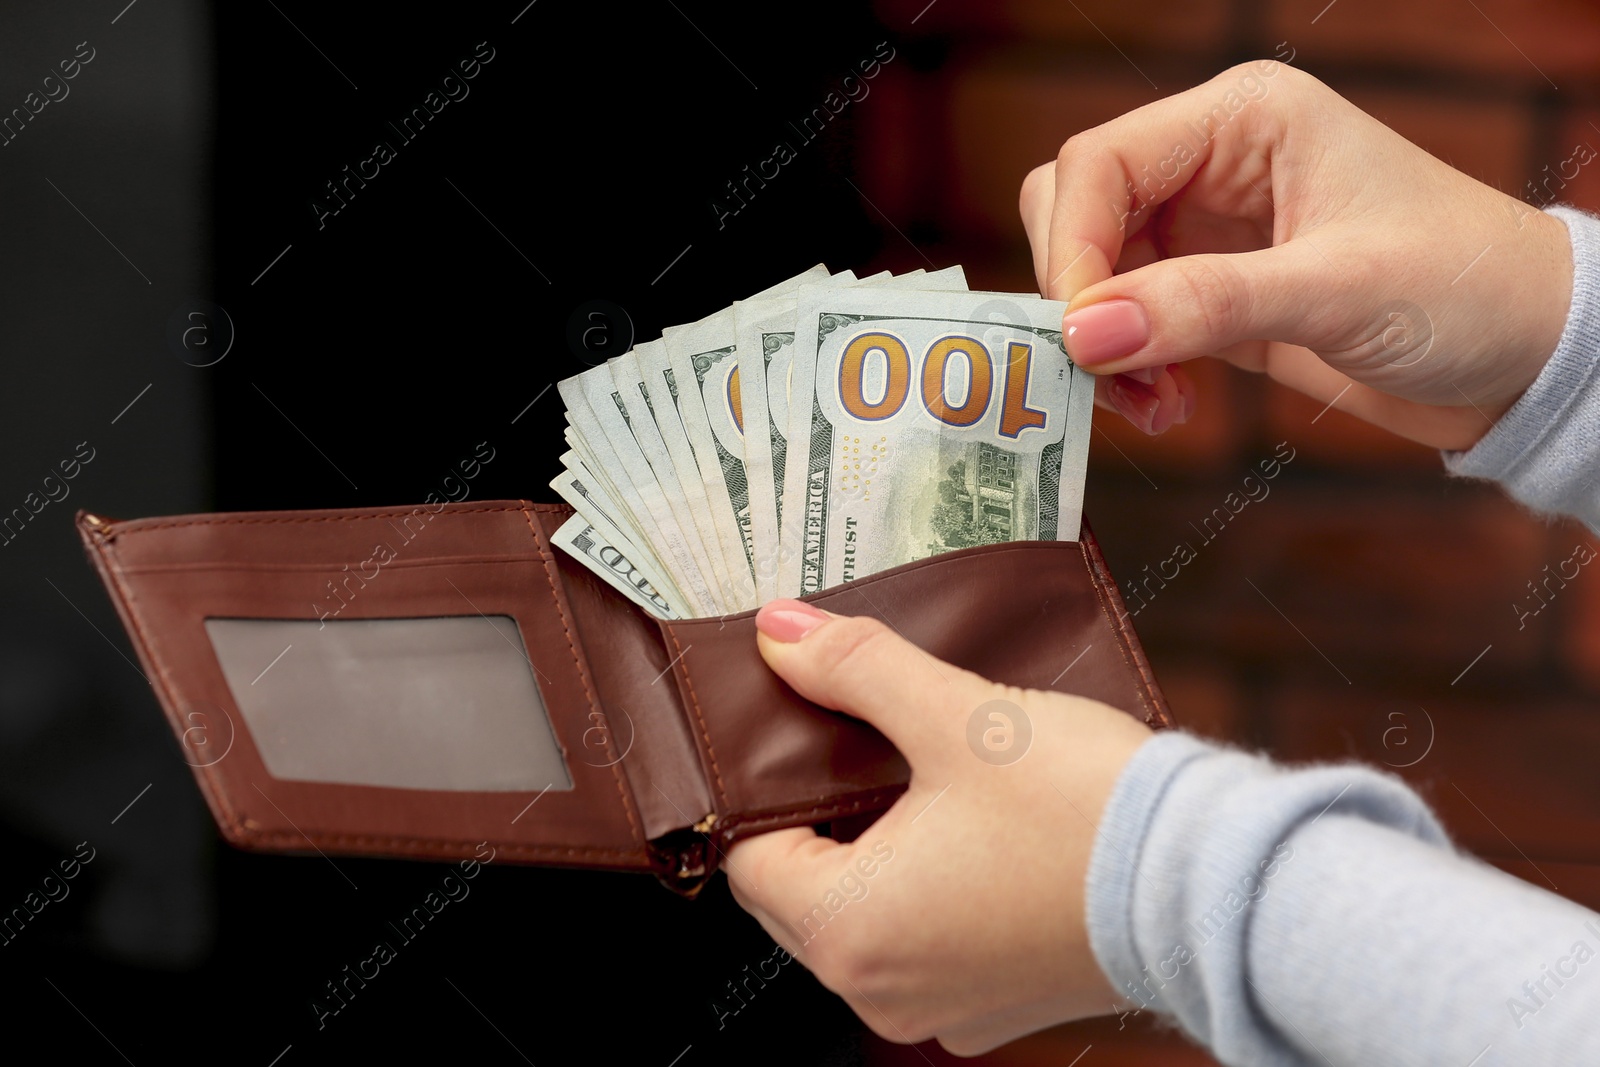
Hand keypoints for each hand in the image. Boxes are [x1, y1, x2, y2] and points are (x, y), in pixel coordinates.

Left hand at [724, 599, 1152, 1055]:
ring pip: (861, 916)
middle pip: (797, 890)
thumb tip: (778, 632)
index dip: (760, 787)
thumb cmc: (1082, 808)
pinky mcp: (998, 1003)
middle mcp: (881, 990)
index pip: (747, 858)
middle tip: (854, 737)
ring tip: (912, 772)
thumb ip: (856, 668)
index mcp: (849, 931)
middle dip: (815, 815)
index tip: (793, 730)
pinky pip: (924, 941)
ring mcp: (943, 1007)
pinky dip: (926, 888)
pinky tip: (966, 826)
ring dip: (871, 849)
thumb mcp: (959, 716)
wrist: (1216, 884)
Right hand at [1019, 61, 1573, 448]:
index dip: (1073, 247)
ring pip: (1091, 273)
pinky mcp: (1208, 293)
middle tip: (1109, 373)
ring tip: (1151, 404)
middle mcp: (1211, 163)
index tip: (1080, 336)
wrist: (1527, 356)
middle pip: (1076, 209)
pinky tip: (1168, 405)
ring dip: (1100, 344)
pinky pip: (1124, 322)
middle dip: (1078, 296)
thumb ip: (1203, 306)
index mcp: (1242, 119)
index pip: (1101, 163)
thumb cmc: (1466, 288)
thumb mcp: (1336, 291)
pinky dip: (1126, 368)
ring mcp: (1205, 230)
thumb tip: (1082, 333)